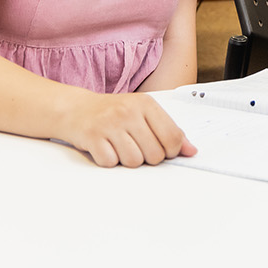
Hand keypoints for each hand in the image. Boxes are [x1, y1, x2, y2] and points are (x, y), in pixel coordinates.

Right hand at [58, 92, 196, 167]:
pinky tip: (105, 147)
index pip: (172, 137)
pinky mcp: (93, 137)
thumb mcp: (143, 114)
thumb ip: (169, 131)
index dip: (170, 151)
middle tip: (135, 145)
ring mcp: (110, 124)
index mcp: (146, 104)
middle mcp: (128, 111)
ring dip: (127, 160)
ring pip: (134, 161)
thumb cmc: (113, 112)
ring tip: (120, 145)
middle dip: (147, 157)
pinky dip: (108, 160)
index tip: (163, 149)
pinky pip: (111, 163)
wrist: (76, 109)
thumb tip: (191, 150)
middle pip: (154, 154)